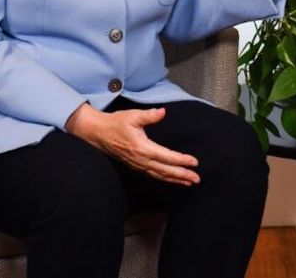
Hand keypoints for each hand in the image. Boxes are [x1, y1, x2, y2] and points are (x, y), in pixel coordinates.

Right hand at [65, 103, 199, 185]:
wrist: (98, 133)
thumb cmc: (117, 123)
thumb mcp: (133, 116)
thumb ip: (149, 115)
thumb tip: (162, 112)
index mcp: (142, 148)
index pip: (166, 156)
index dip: (181, 160)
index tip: (194, 162)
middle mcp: (141, 160)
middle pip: (165, 170)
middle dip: (182, 175)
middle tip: (197, 179)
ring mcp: (138, 164)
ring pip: (160, 175)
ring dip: (175, 179)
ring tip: (190, 183)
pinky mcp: (136, 166)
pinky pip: (153, 174)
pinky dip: (165, 178)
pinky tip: (174, 180)